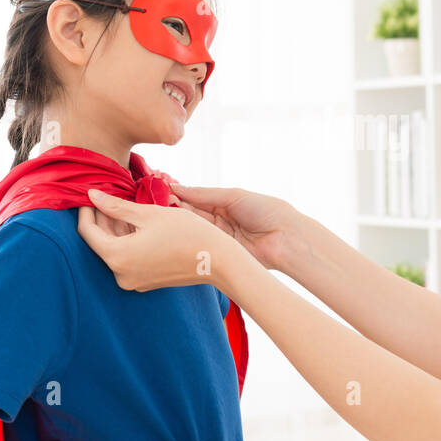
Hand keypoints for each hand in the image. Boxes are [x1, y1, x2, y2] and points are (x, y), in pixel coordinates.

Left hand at [77, 189, 233, 291]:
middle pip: (101, 242)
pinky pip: (128, 259)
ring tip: (126, 206)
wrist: (217, 260)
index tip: (90, 194)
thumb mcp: (148, 214)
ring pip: (115, 250)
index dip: (86, 211)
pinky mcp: (146, 282)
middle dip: (103, 218)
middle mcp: (121, 275)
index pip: (88, 232)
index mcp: (117, 257)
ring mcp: (134, 281)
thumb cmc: (186, 233)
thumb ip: (116, 205)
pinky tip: (139, 224)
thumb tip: (91, 195)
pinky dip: (129, 242)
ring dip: (117, 229)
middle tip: (110, 195)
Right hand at [166, 183, 296, 271]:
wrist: (285, 237)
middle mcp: (220, 221)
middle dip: (175, 208)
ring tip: (162, 214)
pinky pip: (201, 243)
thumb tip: (176, 187)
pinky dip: (188, 237)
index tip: (159, 191)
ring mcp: (219, 237)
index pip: (196, 198)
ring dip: (179, 222)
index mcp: (225, 204)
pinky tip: (174, 231)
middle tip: (155, 203)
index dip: (179, 195)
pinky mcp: (220, 253)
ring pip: (193, 228)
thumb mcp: (233, 195)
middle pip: (191, 213)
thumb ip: (203, 194)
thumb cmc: (265, 210)